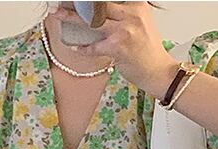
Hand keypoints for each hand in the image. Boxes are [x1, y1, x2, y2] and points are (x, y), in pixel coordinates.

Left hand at [49, 1, 178, 97]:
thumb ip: (123, 12)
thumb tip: (99, 7)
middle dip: (77, 1)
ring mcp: (124, 31)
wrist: (158, 72)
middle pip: (98, 3)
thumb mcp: (140, 22)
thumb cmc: (147, 50)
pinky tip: (75, 46)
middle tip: (62, 1)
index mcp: (137, 4)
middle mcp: (131, 15)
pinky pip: (94, 46)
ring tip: (59, 14)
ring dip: (72, 17)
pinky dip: (83, 48)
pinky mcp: (118, 48)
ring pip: (92, 21)